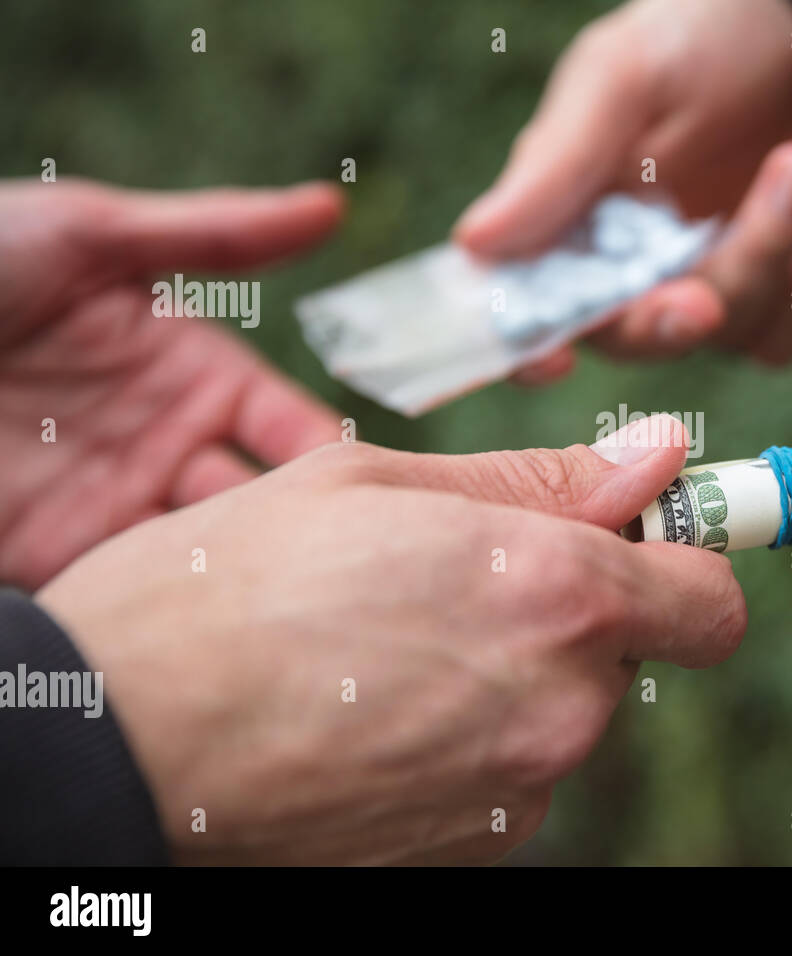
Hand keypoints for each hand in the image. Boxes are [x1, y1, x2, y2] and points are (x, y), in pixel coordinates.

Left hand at [0, 178, 345, 589]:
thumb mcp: (91, 234)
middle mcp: (168, 447)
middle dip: (305, 538)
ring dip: (244, 582)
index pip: (295, 431)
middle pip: (264, 507)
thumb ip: (217, 234)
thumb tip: (332, 205)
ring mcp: (113, 507)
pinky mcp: (55, 557)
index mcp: (195, 376)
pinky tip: (202, 629)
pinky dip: (166, 613)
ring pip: (208, 560)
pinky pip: (127, 595)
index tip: (377, 496)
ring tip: (283, 609)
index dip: (334, 461)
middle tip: (345, 571)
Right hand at [36, 416, 745, 863]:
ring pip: (562, 708)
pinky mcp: (473, 846)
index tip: (657, 540)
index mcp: (553, 591)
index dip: (689, 561)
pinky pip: (511, 770)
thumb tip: (658, 459)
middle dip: (570, 608)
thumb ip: (540, 478)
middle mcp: (558, 704)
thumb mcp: (375, 485)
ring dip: (511, 671)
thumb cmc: (225, 588)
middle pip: (626, 650)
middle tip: (456, 579)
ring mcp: (516, 790)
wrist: (110, 746)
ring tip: (388, 646)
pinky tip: (373, 710)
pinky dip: (470, 736)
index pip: (709, 598)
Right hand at [453, 0, 791, 377]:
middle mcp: (622, 274)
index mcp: (560, 223)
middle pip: (623, 340)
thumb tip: (474, 245)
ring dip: (760, 254)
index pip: (520, 312)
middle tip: (699, 300)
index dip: (525, 349)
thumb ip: (556, 163)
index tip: (552, 358)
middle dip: (661, 322)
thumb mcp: (622, 78)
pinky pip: (775, 337)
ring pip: (711, 334)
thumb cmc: (702, 40)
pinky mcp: (770, 309)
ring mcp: (698, 295)